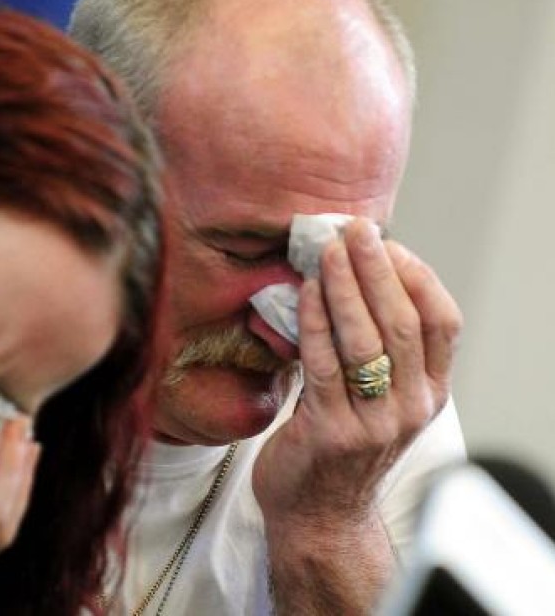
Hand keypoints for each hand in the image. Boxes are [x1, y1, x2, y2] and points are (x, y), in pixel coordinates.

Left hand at [254, 217, 460, 538]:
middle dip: (378, 270)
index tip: (387, 243)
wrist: (317, 516)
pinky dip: (314, 323)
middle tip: (355, 229)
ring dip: (345, 289)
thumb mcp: (376, 398)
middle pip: (405, 323)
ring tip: (326, 251)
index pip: (442, 322)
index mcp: (429, 393)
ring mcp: (374, 423)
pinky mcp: (331, 432)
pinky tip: (303, 293)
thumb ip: (376, 349)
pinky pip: (324, 366)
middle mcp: (411, 408)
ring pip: (367, 341)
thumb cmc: (340, 444)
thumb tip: (353, 275)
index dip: (416, 276)